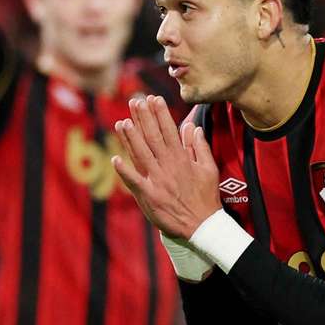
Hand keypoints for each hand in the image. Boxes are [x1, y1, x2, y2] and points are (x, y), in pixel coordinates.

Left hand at [112, 95, 220, 238]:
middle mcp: (168, 166)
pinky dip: (124, 171)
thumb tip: (192, 126)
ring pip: (141, 155)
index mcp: (182, 159)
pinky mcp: (149, 196)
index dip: (160, 114)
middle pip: (153, 138)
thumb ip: (199, 147)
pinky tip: (115, 159)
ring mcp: (157, 181)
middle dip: (143, 118)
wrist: (202, 225)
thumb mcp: (209, 169)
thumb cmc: (206, 197)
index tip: (153, 98)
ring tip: (122, 122)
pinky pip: (134, 181)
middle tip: (135, 102)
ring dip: (131, 138)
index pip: (169, 130)